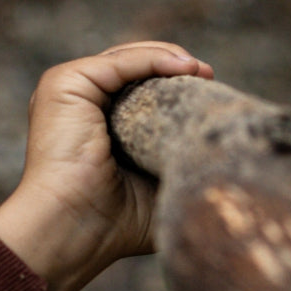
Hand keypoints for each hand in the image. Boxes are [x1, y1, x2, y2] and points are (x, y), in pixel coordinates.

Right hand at [0, 41, 213, 290]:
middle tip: (210, 78)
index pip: (140, 92)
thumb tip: (224, 163)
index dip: (175, 88)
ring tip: (202, 72)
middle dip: (176, 69)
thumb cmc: (113, 227)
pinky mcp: (67, 84)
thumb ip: (179, 171)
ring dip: (171, 60)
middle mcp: (81, 104)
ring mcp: (71, 91)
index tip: (212, 96)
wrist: (74, 231)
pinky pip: (121, 63)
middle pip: (136, 71)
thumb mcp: (156, 192)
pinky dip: (154, 60)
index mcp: (97, 126)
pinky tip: (185, 67)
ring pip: (129, 60)